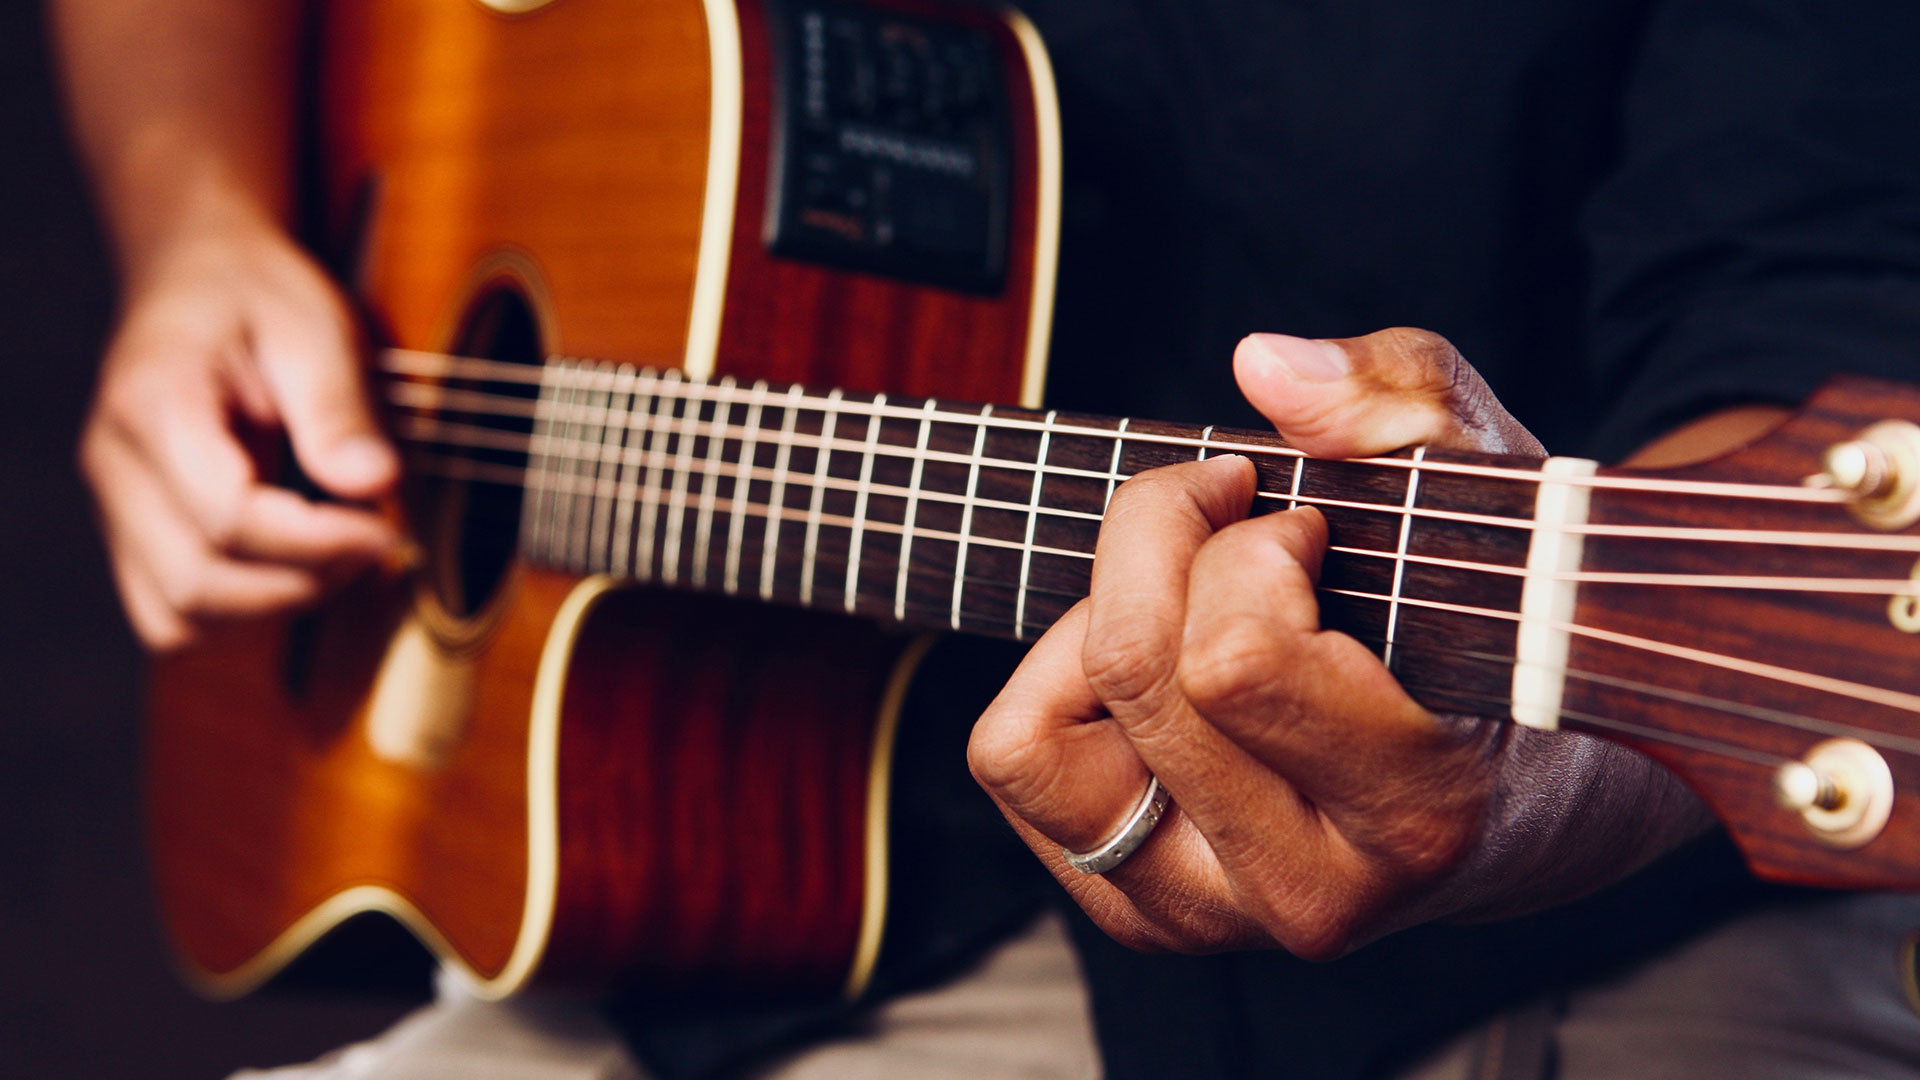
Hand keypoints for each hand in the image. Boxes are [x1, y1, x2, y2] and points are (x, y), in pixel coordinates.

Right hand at [79, 220, 398, 650]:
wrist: (199, 275)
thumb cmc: (258, 295)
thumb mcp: (315, 326)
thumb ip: (339, 407)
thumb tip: (375, 485)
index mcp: (154, 403)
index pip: (226, 517)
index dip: (316, 542)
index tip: (385, 527)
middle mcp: (114, 465)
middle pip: (196, 581)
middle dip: (302, 581)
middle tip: (376, 542)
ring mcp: (115, 507)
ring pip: (177, 616)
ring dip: (273, 606)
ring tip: (341, 555)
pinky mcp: (134, 534)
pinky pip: (173, 613)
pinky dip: (241, 612)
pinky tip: (302, 568)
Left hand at [969, 328, 1711, 956]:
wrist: (1532, 803)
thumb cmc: (1505, 629)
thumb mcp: (1492, 484)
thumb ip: (1402, 403)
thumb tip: (1262, 364)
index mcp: (1417, 812)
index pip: (1233, 660)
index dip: (1245, 546)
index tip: (1299, 522)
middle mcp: (1305, 893)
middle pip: (1132, 672)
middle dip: (1161, 544)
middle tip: (1232, 521)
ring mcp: (1210, 918)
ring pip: (1032, 741)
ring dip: (1092, 628)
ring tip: (1186, 603)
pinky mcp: (1140, 914)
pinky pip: (1016, 765)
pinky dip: (1057, 685)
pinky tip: (1156, 668)